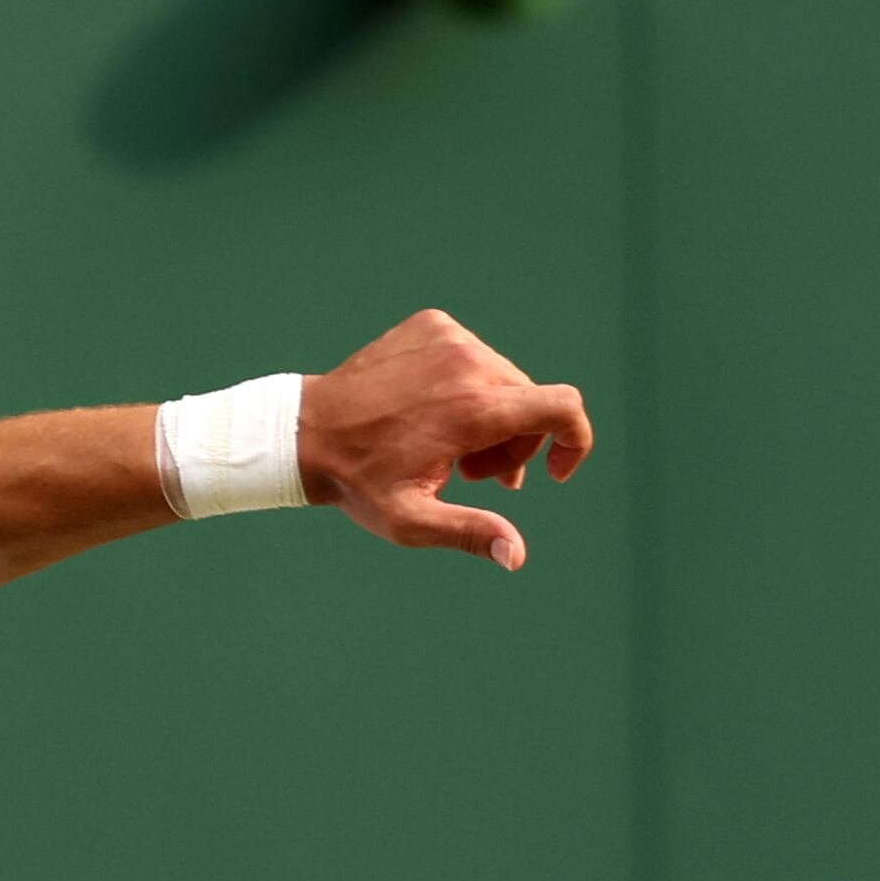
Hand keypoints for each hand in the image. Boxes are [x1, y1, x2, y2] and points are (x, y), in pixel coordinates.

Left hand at [298, 309, 593, 570]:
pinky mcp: (433, 324)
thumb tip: (517, 556)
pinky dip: (465, 386)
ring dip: (490, 415)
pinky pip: (473, 357)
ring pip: (504, 379)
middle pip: (531, 402)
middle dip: (515, 443)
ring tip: (446, 449)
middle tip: (470, 474)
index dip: (575, 441)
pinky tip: (427, 413)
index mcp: (473, 409)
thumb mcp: (411, 520)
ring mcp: (450, 337)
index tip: (554, 472)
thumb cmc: (358, 482)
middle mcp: (469, 362)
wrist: (304, 432)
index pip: (563, 408)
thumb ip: (471, 532)